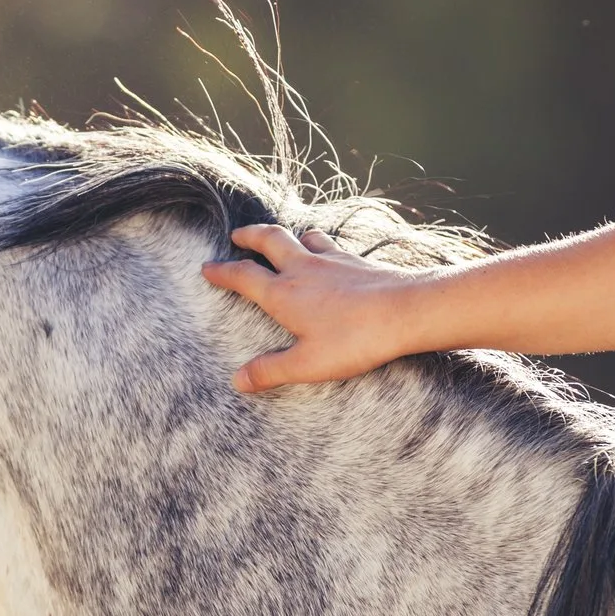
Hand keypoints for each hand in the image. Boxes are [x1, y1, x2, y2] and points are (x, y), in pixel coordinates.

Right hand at [200, 224, 433, 392]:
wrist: (407, 310)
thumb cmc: (355, 339)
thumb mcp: (307, 364)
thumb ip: (271, 370)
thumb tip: (238, 380)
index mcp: (284, 294)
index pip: (243, 276)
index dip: (222, 272)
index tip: (207, 268)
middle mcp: (303, 270)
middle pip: (269, 240)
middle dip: (250, 236)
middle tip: (237, 235)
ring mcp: (332, 261)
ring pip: (302, 237)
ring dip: (288, 235)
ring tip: (283, 240)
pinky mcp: (357, 261)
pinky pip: (332, 244)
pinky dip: (321, 243)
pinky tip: (328, 252)